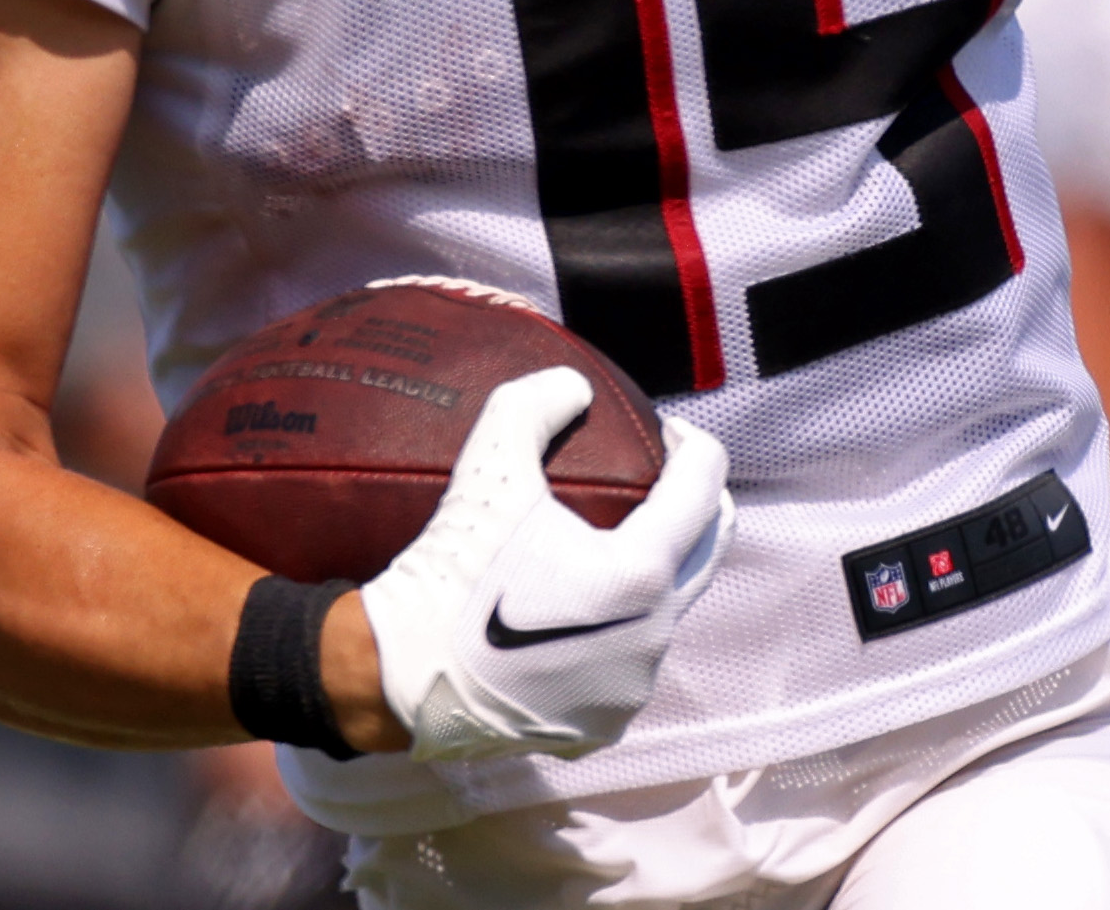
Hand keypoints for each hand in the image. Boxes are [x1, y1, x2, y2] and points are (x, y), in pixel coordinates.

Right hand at [356, 367, 731, 760]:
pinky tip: (577, 610)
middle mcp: (654, 637)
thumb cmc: (452, 570)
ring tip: (605, 544)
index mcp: (641, 575)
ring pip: (668, 611)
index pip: (705, 487)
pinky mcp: (604, 723)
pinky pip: (627, 662)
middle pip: (708, 550)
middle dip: (694, 505)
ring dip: (652, 571)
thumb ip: (532, 407)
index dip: (694, 446)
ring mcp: (631, 687)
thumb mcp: (488, 470)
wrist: (401, 675)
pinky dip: (616, 630)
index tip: (666, 433)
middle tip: (658, 477)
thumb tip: (574, 385)